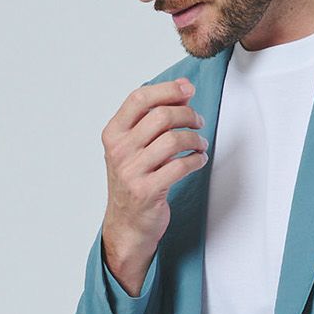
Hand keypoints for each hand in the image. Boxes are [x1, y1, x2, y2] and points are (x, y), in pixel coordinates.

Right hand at [99, 78, 209, 293]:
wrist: (127, 224)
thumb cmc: (133, 181)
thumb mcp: (132, 148)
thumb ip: (151, 121)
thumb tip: (182, 93)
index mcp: (113, 134)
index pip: (139, 98)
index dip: (167, 89)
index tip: (187, 89)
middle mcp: (119, 151)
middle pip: (161, 116)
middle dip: (188, 115)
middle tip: (198, 121)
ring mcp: (132, 172)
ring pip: (173, 140)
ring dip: (195, 139)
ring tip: (200, 144)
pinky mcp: (148, 191)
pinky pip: (181, 166)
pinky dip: (196, 160)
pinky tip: (199, 160)